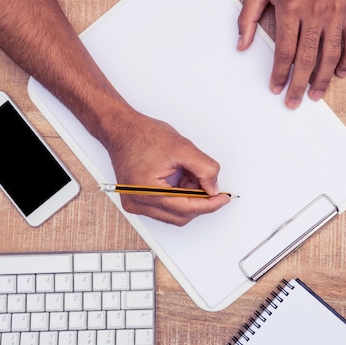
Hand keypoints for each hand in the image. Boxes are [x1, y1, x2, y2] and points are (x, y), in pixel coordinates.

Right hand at [104, 113, 230, 225]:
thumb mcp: (182, 147)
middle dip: (198, 200)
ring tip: (188, 173)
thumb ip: (204, 169)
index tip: (223, 198)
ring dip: (187, 197)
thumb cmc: (142, 135)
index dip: (209, 204)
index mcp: (146, 192)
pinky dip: (177, 196)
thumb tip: (214, 188)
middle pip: (181, 215)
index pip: (186, 209)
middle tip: (208, 181)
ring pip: (174, 213)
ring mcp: (135, 204)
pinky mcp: (137, 200)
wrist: (121, 129)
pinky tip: (179, 178)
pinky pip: (165, 207)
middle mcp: (137, 203)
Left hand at [237, 0, 345, 108]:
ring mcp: (336, 12)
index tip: (275, 87)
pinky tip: (339, 74)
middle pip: (306, 60)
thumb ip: (247, 16)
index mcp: (290, 8)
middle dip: (298, 85)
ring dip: (322, 80)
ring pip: (330, 55)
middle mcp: (315, 13)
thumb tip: (241, 44)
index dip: (279, 74)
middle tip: (294, 101)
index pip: (284, 52)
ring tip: (315, 95)